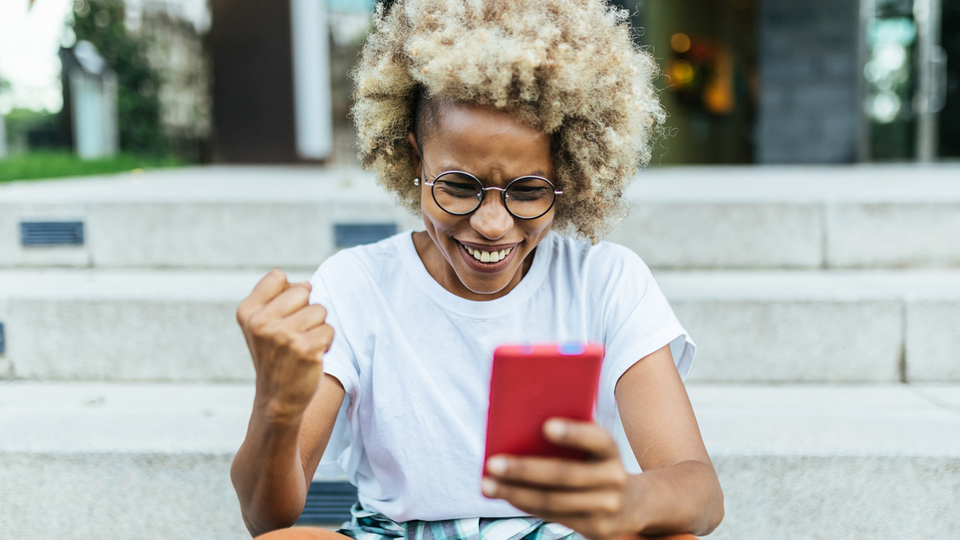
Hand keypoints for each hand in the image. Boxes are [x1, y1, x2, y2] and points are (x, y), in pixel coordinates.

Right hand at [236, 269, 333, 423]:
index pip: (278, 277)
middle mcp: (261, 323)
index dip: (288, 293)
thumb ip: (279, 298)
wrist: (278, 399)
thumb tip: (307, 284)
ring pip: (320, 310)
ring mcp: (282, 336)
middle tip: (295, 334)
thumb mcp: (263, 325)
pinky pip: (329, 330)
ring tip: (303, 345)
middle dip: (306, 309)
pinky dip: (326, 343)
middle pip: (303, 290)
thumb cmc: (276, 356)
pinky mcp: (304, 349)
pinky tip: (312, 356)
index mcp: (247, 312)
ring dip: (318, 327)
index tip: (282, 316)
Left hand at [482, 419, 635, 539]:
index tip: (545, 426)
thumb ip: (568, 438)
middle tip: (493, 463)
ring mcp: (606, 508)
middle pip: (564, 475)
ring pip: (552, 502)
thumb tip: (519, 431)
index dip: (573, 433)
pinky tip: (504, 495)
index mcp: (611, 451)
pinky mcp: (594, 529)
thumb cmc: (596, 463)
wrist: (635, 504)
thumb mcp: (593, 448)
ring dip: (515, 493)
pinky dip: (524, 505)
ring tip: (488, 484)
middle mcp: (613, 479)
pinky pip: (552, 516)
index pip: (596, 439)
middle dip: (524, 470)